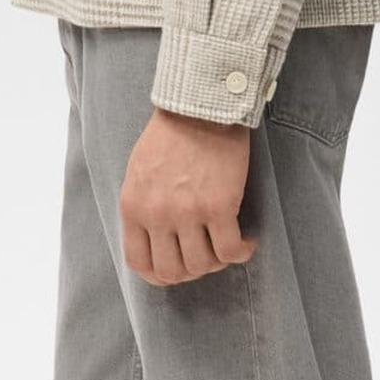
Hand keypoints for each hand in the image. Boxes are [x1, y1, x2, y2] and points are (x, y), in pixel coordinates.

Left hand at [119, 106, 258, 286]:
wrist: (201, 105)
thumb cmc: (171, 133)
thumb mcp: (139, 170)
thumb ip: (143, 206)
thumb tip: (154, 238)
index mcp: (133, 206)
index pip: (139, 263)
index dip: (160, 275)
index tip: (177, 269)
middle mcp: (157, 214)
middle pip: (172, 271)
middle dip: (191, 271)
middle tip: (206, 257)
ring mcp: (187, 212)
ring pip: (203, 265)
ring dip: (217, 261)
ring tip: (227, 245)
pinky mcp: (219, 205)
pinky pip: (231, 250)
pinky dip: (241, 252)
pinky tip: (247, 241)